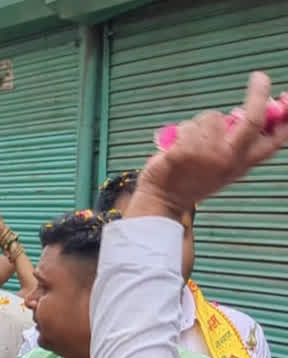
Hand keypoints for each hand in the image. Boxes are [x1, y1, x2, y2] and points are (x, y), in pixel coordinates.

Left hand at [130, 71, 287, 219]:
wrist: (163, 200)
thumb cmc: (194, 179)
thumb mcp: (225, 166)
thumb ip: (238, 144)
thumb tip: (247, 112)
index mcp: (243, 163)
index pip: (275, 140)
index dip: (285, 117)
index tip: (287, 97)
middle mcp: (230, 159)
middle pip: (253, 120)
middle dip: (259, 95)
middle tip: (260, 77)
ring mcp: (207, 154)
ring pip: (211, 118)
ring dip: (200, 125)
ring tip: (190, 146)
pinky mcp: (185, 150)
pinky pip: (188, 125)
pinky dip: (181, 132)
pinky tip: (176, 150)